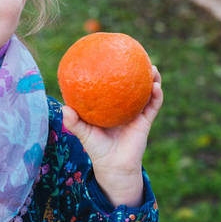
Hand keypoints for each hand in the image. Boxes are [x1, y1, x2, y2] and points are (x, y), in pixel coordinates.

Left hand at [61, 65, 162, 206]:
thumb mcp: (83, 133)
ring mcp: (135, 112)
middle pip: (131, 84)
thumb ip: (74, 122)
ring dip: (151, 79)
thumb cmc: (96, 149)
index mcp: (109, 106)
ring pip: (146, 92)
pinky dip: (156, 95)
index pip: (111, 85)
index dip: (113, 70)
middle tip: (136, 55)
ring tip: (152, 67)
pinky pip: (153, 105)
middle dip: (136, 70)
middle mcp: (123, 106)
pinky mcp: (145, 121)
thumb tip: (64, 108)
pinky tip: (156, 86)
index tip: (112, 54)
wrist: (114, 167)